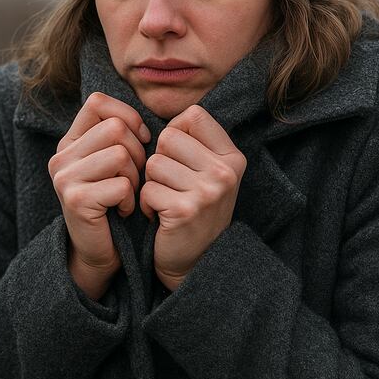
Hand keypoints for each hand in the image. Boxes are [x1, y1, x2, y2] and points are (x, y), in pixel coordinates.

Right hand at [49, 92, 150, 298]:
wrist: (97, 251)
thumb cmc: (113, 202)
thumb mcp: (111, 163)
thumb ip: (118, 136)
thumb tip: (146, 120)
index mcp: (69, 141)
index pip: (98, 102)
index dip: (127, 116)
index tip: (141, 140)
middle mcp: (61, 156)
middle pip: (115, 128)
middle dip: (138, 152)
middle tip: (135, 177)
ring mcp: (65, 178)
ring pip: (120, 154)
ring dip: (135, 177)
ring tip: (128, 194)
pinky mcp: (75, 200)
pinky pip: (121, 185)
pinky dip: (131, 199)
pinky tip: (123, 210)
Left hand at [140, 105, 245, 290]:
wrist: (196, 262)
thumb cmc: (194, 209)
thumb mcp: (207, 172)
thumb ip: (194, 142)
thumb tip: (165, 116)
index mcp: (232, 156)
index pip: (193, 116)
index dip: (174, 134)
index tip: (178, 159)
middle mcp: (225, 171)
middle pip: (167, 138)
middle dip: (159, 161)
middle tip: (171, 186)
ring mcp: (208, 191)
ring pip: (153, 163)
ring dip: (151, 184)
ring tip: (167, 201)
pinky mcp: (185, 210)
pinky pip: (147, 190)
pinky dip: (146, 205)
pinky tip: (161, 217)